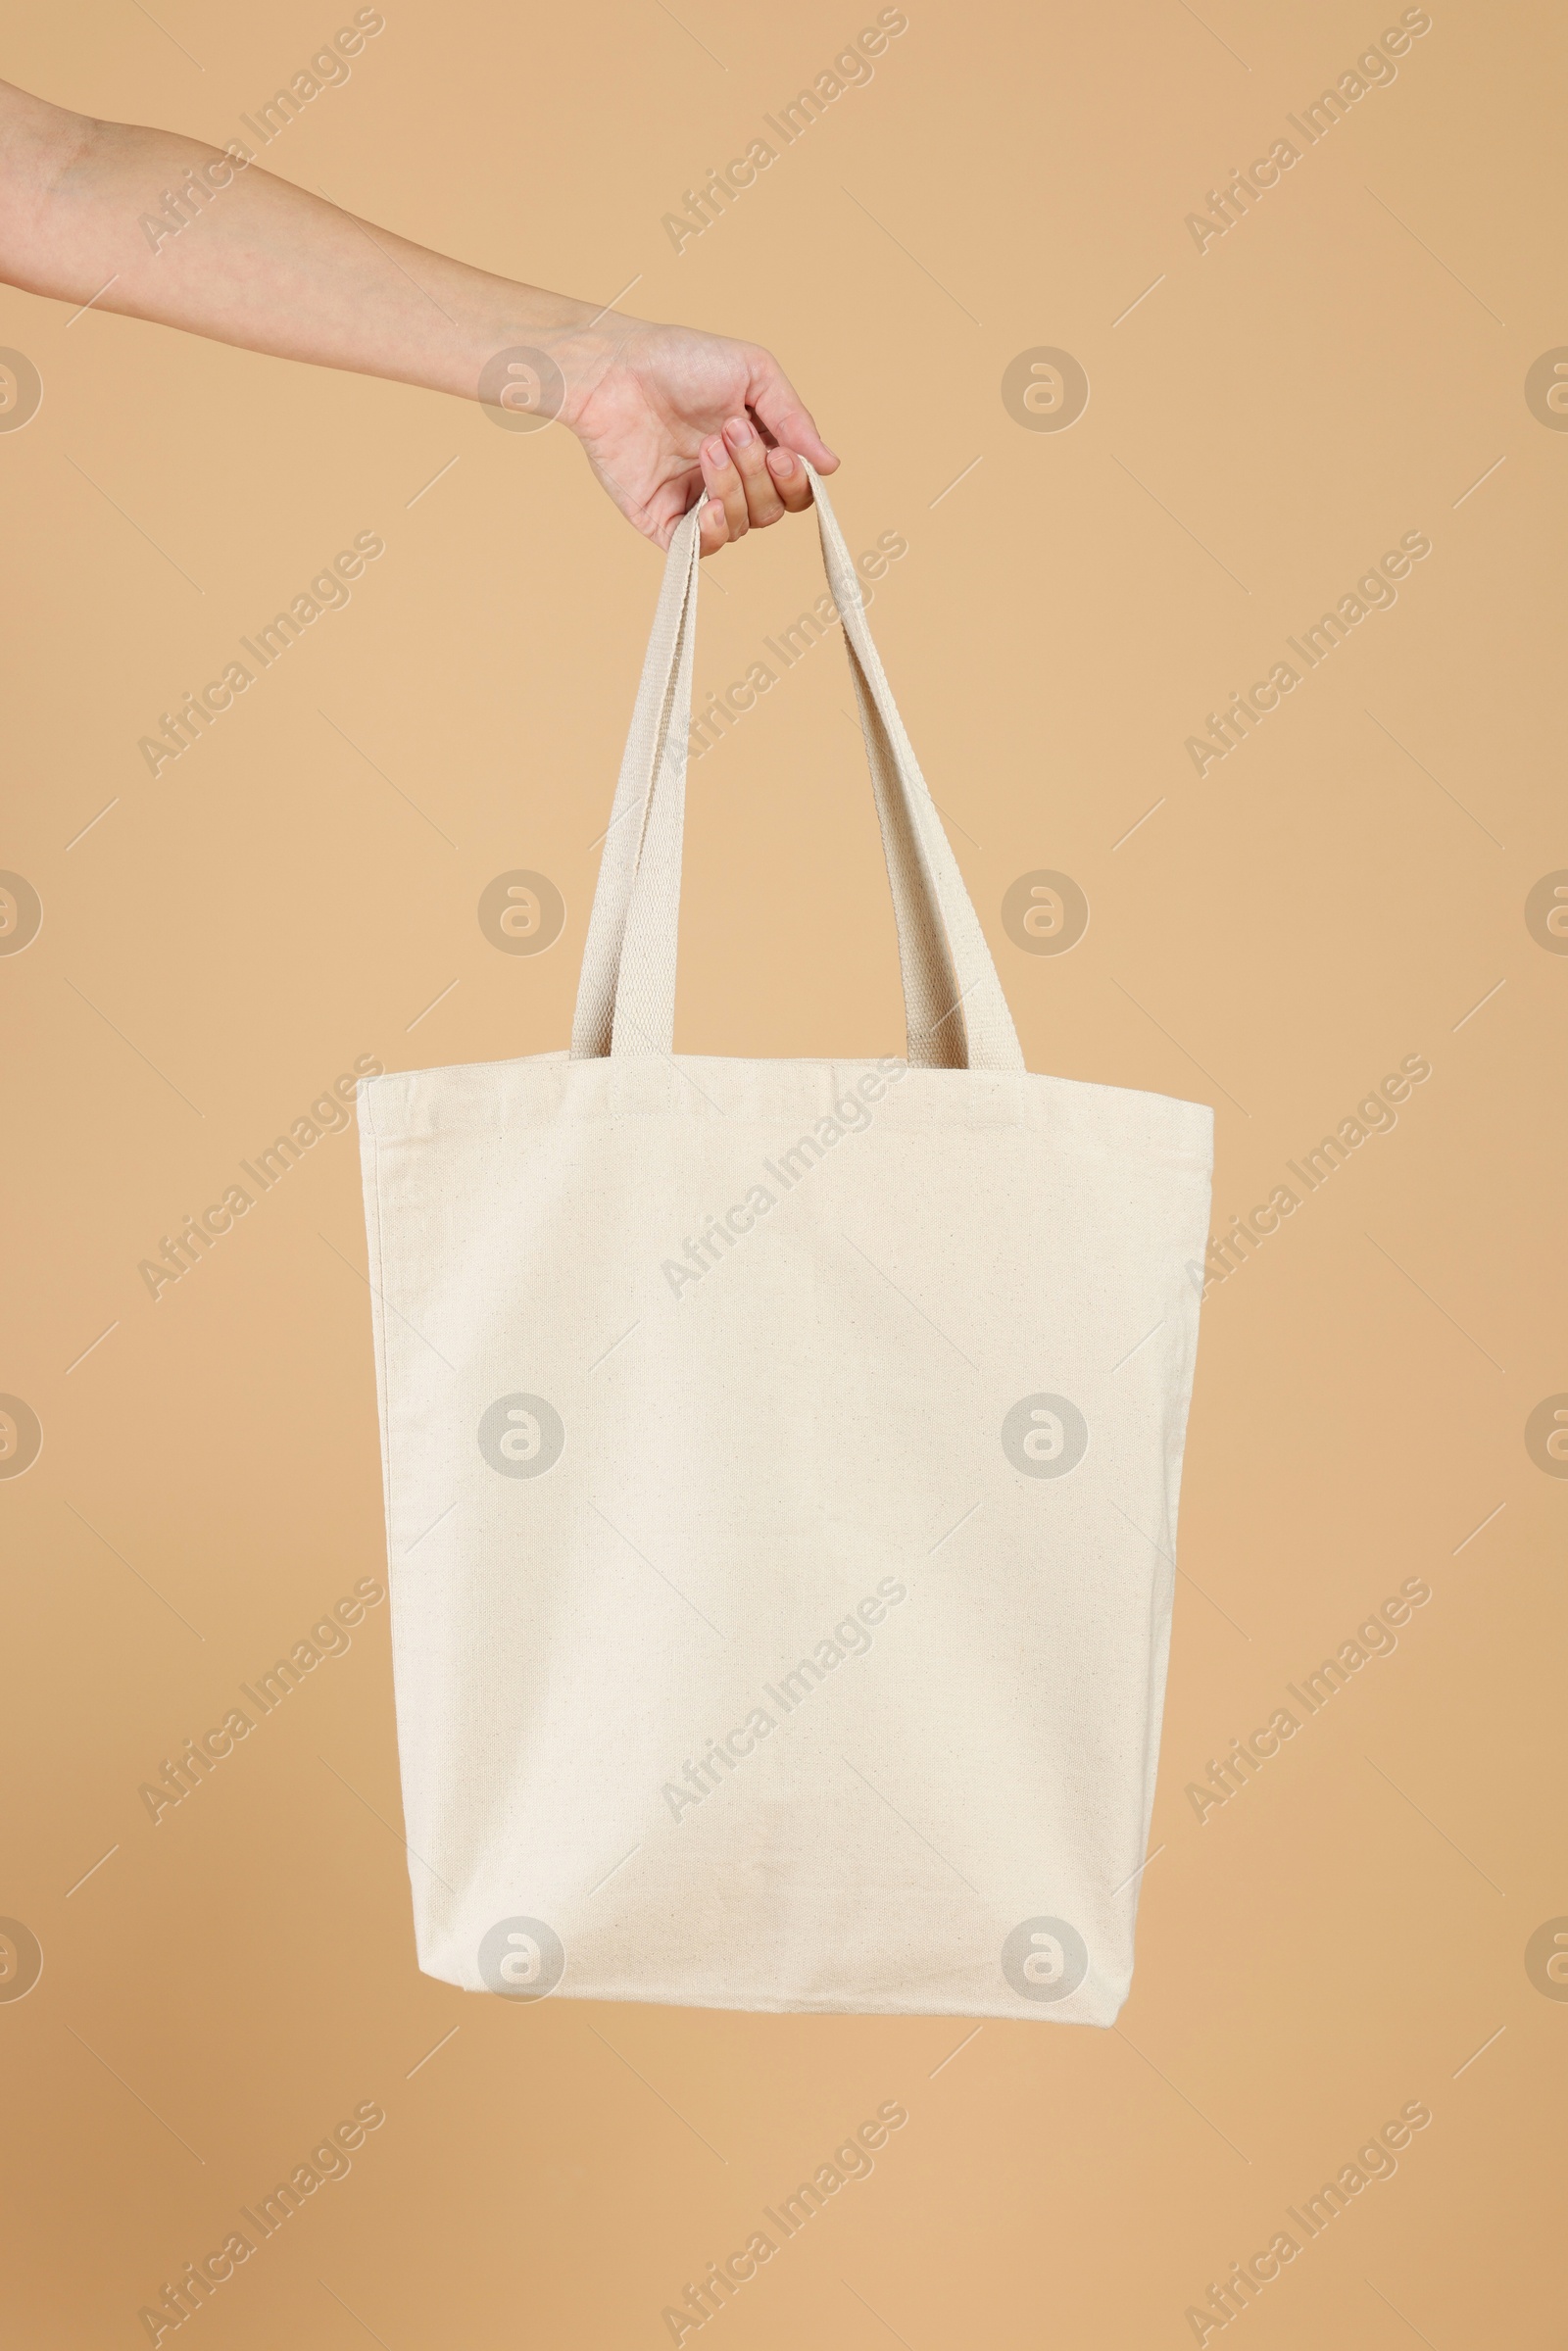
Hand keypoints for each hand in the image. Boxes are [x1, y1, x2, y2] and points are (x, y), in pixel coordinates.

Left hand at [559, 316, 838, 555]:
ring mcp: (696, 502)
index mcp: (756, 449)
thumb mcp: (754, 372)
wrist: (616, 369)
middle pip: (772, 511)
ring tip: (706, 447)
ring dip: (732, 488)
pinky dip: (712, 534)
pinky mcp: (662, 520)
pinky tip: (708, 508)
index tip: (781, 454)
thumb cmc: (680, 360)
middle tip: (728, 431)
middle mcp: (730, 480)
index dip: (795, 482)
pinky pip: (700, 550)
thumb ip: (794, 419)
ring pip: (741, 526)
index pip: (794, 490)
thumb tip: (831, 466)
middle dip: (757, 474)